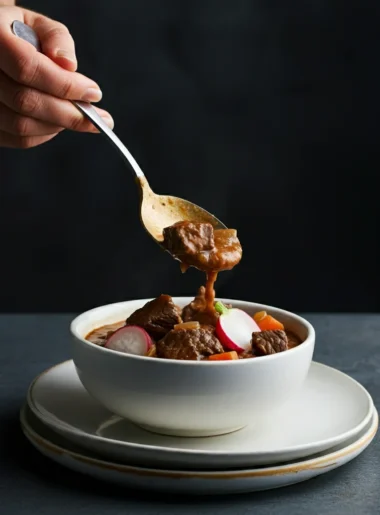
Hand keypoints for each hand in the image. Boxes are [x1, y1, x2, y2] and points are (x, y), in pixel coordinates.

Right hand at [0, 6, 113, 147]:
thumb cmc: (18, 36)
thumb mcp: (37, 24)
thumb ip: (57, 38)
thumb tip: (69, 65)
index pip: (28, 67)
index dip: (65, 84)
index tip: (94, 93)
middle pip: (26, 102)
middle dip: (69, 113)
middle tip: (98, 117)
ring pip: (23, 126)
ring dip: (59, 125)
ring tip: (78, 116)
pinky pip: (19, 139)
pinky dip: (45, 134)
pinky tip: (58, 122)